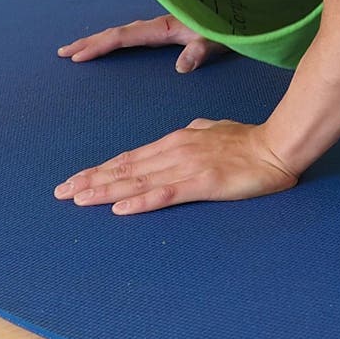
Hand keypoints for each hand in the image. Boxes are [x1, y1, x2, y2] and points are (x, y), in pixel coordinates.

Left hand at [54, 119, 300, 214]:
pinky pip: (166, 194)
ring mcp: (187, 168)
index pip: (131, 157)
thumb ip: (196, 133)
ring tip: (78, 199)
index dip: (101, 169)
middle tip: (61, 192)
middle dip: (91, 180)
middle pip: (125, 168)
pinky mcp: (202, 183)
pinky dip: (140, 201)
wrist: (277, 145)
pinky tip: (120, 208)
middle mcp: (174, 151)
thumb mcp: (214, 129)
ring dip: (105, 190)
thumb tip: (186, 132)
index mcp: (177, 140)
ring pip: (138, 181)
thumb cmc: (249, 139)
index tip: (77, 178)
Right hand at [56, 13, 218, 73]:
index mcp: (163, 28)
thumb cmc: (227, 29)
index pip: (123, 37)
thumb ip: (199, 51)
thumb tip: (181, 67)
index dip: (99, 46)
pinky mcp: (165, 31)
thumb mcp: (215, 41)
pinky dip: (114, 40)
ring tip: (76, 50)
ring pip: (121, 33)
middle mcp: (157, 25)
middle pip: (115, 33)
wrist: (239, 15)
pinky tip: (109, 46)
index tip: (77, 56)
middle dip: (89, 42)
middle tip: (62, 53)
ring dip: (98, 40)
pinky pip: (131, 35)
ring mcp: (160, 27)